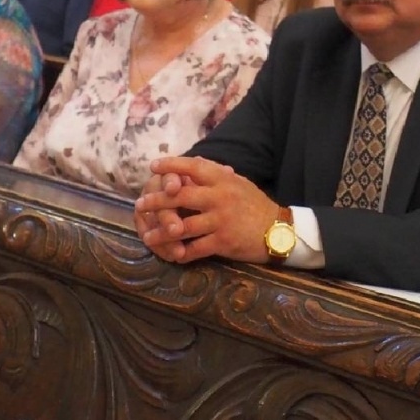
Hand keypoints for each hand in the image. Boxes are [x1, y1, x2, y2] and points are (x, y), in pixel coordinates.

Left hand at [133, 156, 280, 263]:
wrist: (279, 230)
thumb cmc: (256, 205)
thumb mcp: (238, 183)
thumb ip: (217, 175)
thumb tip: (195, 164)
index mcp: (224, 180)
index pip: (193, 167)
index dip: (171, 166)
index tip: (153, 166)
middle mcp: (220, 197)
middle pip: (180, 197)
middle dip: (157, 200)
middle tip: (140, 204)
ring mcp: (221, 220)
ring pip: (182, 226)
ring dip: (162, 232)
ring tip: (148, 236)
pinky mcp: (223, 241)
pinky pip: (195, 248)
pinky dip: (181, 253)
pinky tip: (171, 255)